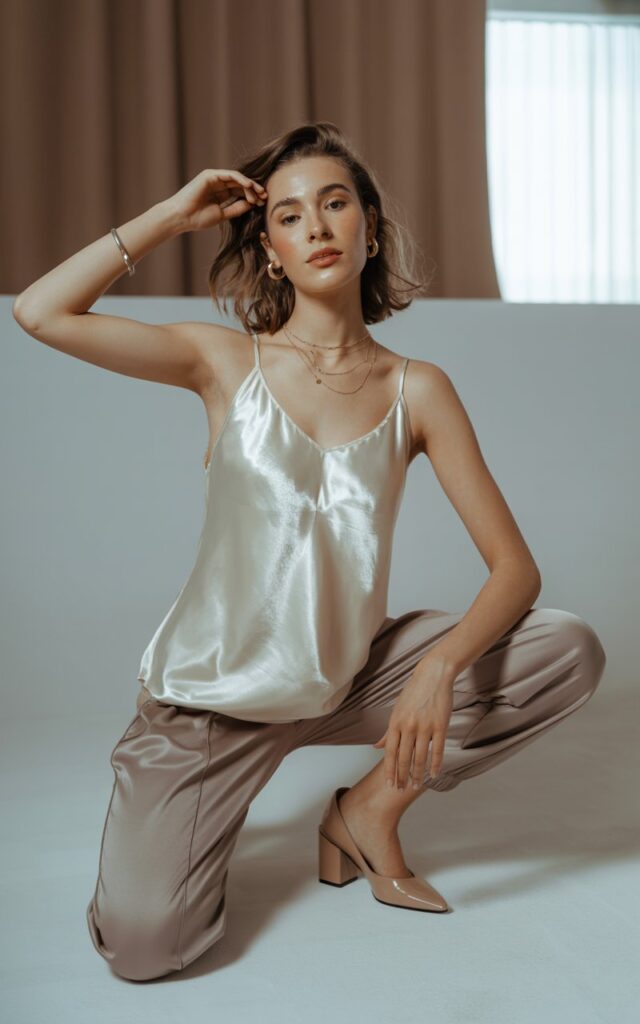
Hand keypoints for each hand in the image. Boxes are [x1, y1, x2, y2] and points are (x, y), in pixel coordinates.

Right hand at [163, 168, 267, 232]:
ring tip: (259, 194)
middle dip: (254, 190)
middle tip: (265, 197)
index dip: (252, 197)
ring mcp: (214, 178)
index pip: (240, 193)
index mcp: (220, 194)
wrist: (182, 217)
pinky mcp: (211, 175)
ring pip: (237, 179)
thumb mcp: (222, 214)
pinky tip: (250, 186)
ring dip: (250, 186)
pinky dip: (241, 180)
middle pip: (240, 185)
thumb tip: (252, 204)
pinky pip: (230, 175)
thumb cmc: (198, 218)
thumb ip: (236, 208)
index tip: (263, 204)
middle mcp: (218, 184)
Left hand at [372, 657, 454, 788]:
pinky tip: (433, 774)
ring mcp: (425, 726)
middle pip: (403, 757)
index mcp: (395, 722)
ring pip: (420, 757)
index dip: (390, 770)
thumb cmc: (414, 692)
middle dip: (402, 776)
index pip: (390, 752)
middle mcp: (408, 726)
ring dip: (417, 774)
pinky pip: (438, 750)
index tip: (389, 783)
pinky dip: (435, 764)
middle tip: (401, 790)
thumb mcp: (397, 709)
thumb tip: (377, 746)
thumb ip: (388, 730)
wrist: (433, 675)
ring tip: (416, 784)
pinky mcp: (440, 725)